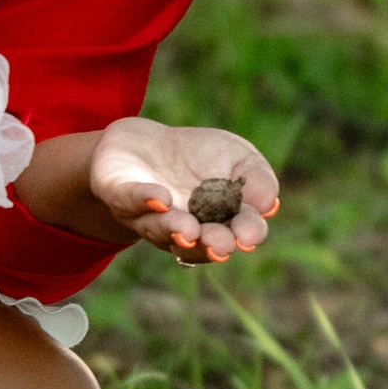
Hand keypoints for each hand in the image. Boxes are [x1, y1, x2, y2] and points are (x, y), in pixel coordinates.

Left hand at [86, 117, 278, 266]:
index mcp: (216, 222)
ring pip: (160, 230)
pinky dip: (144, 199)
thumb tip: (269, 203)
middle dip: (210, 245)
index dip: (244, 235)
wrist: (142, 143)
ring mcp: (148, 216)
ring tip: (187, 230)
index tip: (249, 234)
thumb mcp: (238, 157)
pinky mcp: (118, 194)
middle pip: (198, 245)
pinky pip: (130, 200)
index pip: (236, 233)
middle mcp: (182, 228)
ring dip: (175, 230)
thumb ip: (257, 178)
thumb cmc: (200, 156)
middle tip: (220, 244)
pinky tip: (160, 199)